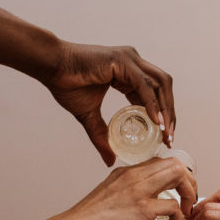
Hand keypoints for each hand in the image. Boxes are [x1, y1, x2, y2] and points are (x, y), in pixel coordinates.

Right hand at [46, 41, 173, 165]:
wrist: (50, 66)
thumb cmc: (66, 84)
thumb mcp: (88, 116)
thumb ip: (102, 136)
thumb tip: (109, 160)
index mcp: (128, 72)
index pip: (154, 94)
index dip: (163, 115)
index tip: (165, 137)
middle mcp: (133, 63)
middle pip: (163, 87)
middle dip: (169, 113)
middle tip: (169, 138)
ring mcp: (129, 59)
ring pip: (159, 84)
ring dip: (166, 108)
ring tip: (165, 132)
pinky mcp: (122, 61)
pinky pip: (143, 84)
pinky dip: (151, 103)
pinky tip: (155, 121)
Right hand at [60, 157, 197, 219]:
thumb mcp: (109, 196)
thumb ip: (126, 194)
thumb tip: (141, 203)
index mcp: (126, 172)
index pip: (161, 161)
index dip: (176, 176)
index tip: (178, 193)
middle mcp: (134, 175)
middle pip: (175, 163)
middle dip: (189, 182)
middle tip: (187, 203)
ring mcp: (139, 190)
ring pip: (179, 175)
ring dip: (188, 196)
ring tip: (184, 214)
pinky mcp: (142, 209)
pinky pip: (174, 206)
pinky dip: (179, 218)